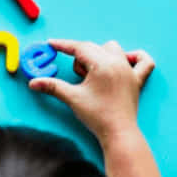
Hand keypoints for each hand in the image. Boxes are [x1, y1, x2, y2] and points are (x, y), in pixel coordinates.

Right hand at [29, 40, 163, 176]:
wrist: (118, 132)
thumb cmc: (97, 115)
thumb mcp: (72, 98)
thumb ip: (52, 86)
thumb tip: (33, 82)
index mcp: (102, 64)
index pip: (80, 47)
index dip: (63, 45)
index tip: (51, 43)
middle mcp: (118, 62)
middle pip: (94, 48)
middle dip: (80, 58)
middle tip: (76, 76)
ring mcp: (130, 70)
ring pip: (113, 49)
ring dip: (100, 55)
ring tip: (92, 74)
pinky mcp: (137, 80)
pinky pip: (143, 61)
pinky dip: (135, 57)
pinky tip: (125, 61)